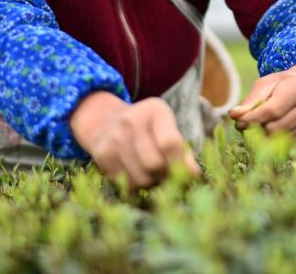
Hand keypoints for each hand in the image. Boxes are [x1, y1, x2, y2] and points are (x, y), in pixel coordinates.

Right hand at [70, 92, 199, 189]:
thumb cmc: (148, 129)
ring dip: (151, 182)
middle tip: (167, 173)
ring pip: (141, 178)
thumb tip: (194, 175)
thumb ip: (182, 150)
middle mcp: (131, 121)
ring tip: (153, 172)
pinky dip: (136, 185)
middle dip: (165, 175)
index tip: (188, 174)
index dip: (181, 164)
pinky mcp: (102, 154)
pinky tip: (136, 172)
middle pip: (154, 164)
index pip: (170, 143)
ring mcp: (114, 138)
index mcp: (154, 110)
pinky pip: (126, 184)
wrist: (106, 121)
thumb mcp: (167, 129)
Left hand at [228, 64, 295, 136]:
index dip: (252, 119)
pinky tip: (273, 131)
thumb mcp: (265, 84)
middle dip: (257, 129)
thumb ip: (250, 100)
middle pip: (274, 129)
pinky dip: (275, 142)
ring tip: (261, 126)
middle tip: (249, 124)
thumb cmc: (282, 84)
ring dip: (264, 137)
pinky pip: (286, 147)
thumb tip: (234, 116)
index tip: (238, 123)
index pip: (271, 111)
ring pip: (279, 141)